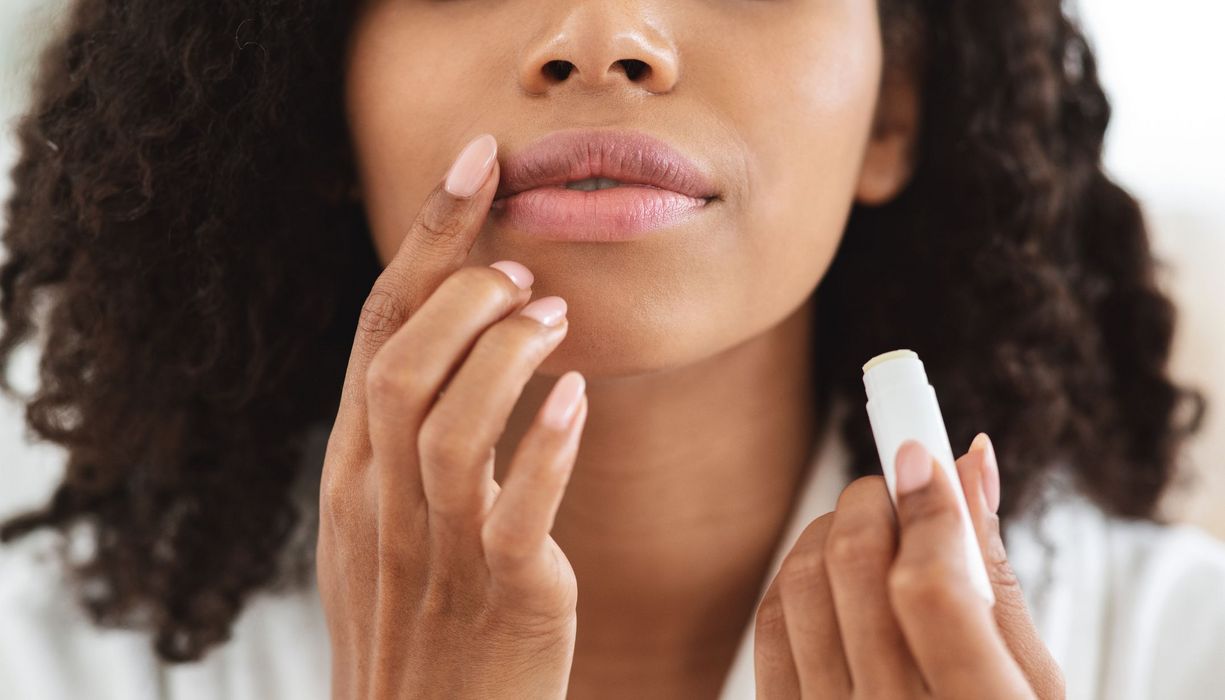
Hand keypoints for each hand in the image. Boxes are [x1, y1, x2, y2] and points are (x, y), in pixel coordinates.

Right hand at [316, 133, 587, 699]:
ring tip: (553, 318)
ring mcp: (435, 547)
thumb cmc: (421, 626)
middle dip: (461, 290)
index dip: (427, 240)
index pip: (378, 331)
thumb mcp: (388, 528)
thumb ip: (407, 444)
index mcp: (354, 473)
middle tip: (521, 268)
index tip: (475, 163)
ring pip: (447, 423)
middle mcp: (381, 500)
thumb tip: (458, 352)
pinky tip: (576, 398)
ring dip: (503, 354)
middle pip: (400, 360)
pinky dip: (544, 445)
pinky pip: (514, 509)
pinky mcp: (501, 593)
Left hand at [754, 433, 1064, 698]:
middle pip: (853, 567)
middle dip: (874, 499)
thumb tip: (969, 464)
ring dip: (830, 530)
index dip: (926, 505)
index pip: (933, 589)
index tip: (924, 453)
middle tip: (900, 486)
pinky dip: (797, 578)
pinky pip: (767, 625)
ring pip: (799, 583)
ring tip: (870, 529)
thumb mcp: (1033, 682)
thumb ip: (996, 576)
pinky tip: (833, 574)